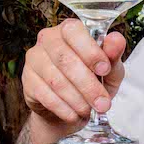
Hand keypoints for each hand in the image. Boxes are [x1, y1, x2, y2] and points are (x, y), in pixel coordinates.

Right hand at [22, 19, 125, 139]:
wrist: (71, 109)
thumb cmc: (92, 82)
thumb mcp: (109, 71)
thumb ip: (113, 56)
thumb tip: (117, 39)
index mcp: (69, 30)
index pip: (74, 31)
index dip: (90, 51)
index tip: (104, 70)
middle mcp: (47, 39)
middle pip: (65, 59)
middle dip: (88, 85)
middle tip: (103, 103)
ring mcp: (34, 59)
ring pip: (56, 80)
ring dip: (77, 99)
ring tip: (89, 110)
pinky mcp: (27, 81)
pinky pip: (45, 95)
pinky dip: (64, 108)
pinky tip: (74, 114)